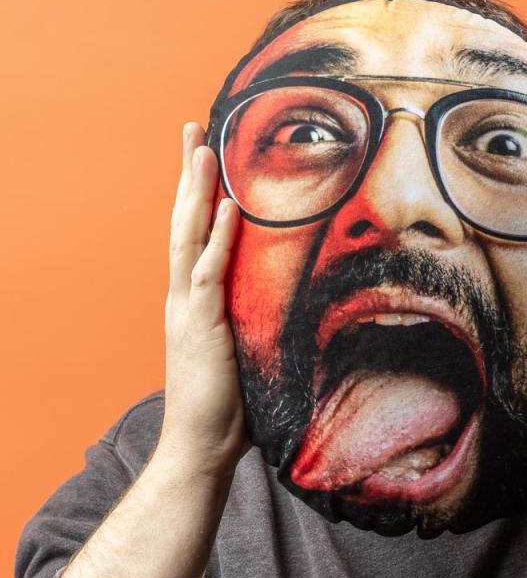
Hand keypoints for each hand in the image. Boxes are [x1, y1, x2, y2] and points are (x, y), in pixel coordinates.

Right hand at [159, 122, 250, 478]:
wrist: (202, 448)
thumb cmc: (228, 405)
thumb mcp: (244, 350)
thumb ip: (255, 320)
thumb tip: (290, 303)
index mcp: (196, 300)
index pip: (196, 235)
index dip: (199, 195)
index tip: (208, 157)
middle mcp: (185, 297)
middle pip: (184, 223)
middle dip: (188, 175)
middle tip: (192, 130)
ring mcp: (189, 310)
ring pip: (189, 237)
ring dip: (196, 190)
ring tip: (202, 147)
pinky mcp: (200, 328)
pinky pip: (209, 273)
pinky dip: (217, 238)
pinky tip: (225, 205)